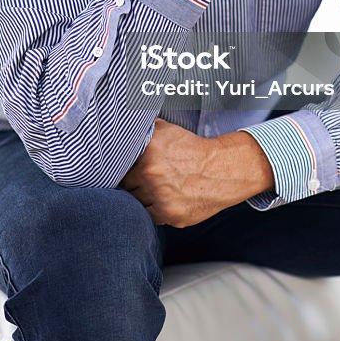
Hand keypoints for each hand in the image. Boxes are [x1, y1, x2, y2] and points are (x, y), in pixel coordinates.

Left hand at [119, 118, 274, 227]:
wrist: (221, 169)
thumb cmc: (192, 149)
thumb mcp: (168, 131)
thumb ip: (144, 129)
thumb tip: (124, 125)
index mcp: (148, 150)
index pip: (118, 163)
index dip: (120, 166)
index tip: (121, 168)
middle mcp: (151, 172)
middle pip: (124, 184)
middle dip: (130, 182)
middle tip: (140, 179)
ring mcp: (159, 195)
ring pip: (134, 201)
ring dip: (140, 197)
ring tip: (152, 190)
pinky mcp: (169, 214)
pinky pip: (148, 215)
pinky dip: (152, 209)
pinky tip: (160, 200)